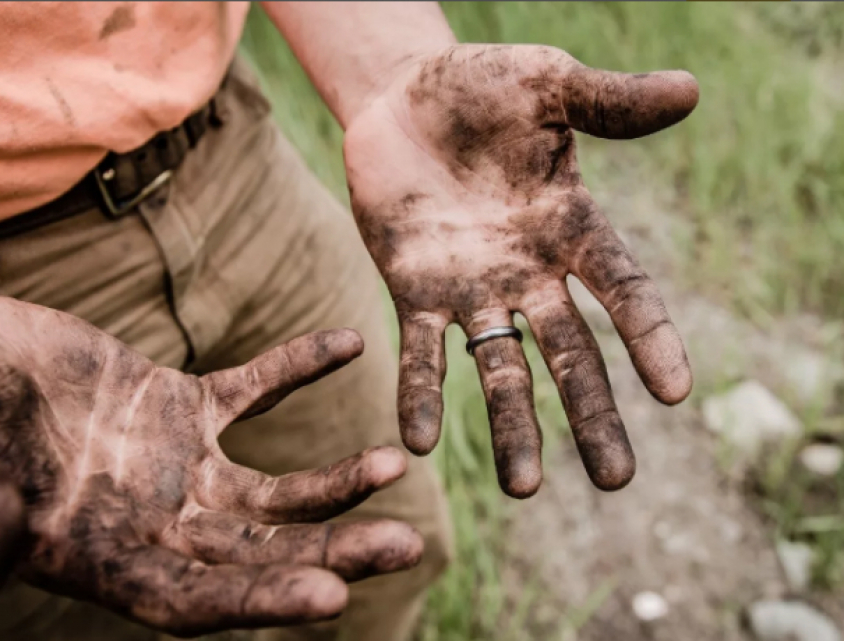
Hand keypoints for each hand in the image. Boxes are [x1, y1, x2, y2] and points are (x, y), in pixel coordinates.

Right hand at [0, 297, 421, 636]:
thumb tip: (2, 554)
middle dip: (333, 551)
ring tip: (395, 464)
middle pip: (262, 551)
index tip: (333, 599)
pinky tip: (350, 342)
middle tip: (408, 548)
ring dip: (336, 479)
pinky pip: (255, 387)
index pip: (198, 600)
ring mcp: (179, 466)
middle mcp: (158, 523)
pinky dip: (299, 365)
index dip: (261, 602)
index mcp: (110, 561)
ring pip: (275, 487)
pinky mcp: (185, 406)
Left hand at [345, 44, 696, 496]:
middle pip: (570, 352)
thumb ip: (608, 102)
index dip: (650, 336)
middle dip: (591, 414)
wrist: (401, 98)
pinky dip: (420, 394)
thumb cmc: (480, 86)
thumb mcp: (547, 83)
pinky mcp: (412, 291)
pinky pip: (419, 352)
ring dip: (511, 426)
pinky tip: (418, 442)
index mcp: (570, 227)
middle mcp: (528, 272)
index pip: (623, 289)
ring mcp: (471, 289)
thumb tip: (690, 90)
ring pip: (498, 368)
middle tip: (616, 480)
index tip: (676, 391)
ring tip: (521, 489)